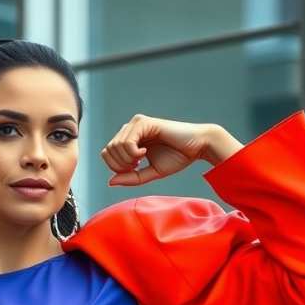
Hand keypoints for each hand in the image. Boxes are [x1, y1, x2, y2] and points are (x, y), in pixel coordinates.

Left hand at [101, 114, 217, 185]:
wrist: (197, 147)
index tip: (135, 169)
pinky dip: (133, 153)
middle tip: (138, 166)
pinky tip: (145, 153)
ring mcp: (136, 123)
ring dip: (127, 160)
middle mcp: (131, 128)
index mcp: (130, 139)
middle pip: (108, 151)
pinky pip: (126, 142)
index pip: (107, 154)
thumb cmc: (177, 158)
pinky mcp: (144, 122)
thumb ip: (131, 178)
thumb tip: (110, 182)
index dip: (116, 167)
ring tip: (143, 159)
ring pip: (115, 146)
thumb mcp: (150, 173)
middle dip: (121, 165)